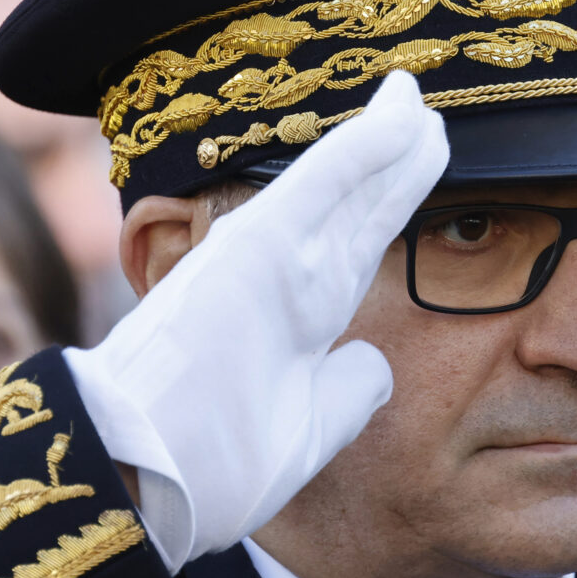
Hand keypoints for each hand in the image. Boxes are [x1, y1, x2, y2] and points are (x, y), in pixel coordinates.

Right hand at [68, 72, 447, 570]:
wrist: (149, 476)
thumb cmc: (214, 461)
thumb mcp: (309, 427)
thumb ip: (347, 387)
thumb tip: (375, 359)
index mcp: (296, 321)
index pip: (357, 248)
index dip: (390, 207)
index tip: (419, 175)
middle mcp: (290, 280)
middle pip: (361, 210)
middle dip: (398, 166)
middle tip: (426, 118)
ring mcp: (274, 256)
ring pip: (352, 185)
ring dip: (391, 142)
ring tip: (418, 101)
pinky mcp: (260, 241)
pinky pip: (328, 180)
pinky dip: (368, 143)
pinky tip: (403, 106)